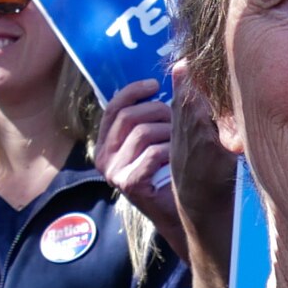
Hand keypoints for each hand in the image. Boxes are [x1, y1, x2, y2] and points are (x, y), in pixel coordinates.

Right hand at [98, 77, 185, 251]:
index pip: (113, 108)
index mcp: (105, 144)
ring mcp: (114, 173)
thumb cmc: (172, 172)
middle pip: (128, 117)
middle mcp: (103, 159)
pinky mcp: (129, 184)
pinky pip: (153, 153)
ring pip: (143, 134)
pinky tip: (180, 158)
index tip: (154, 85)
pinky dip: (171, 151)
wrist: (183, 214)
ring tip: (182, 141)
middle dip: (158, 112)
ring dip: (170, 132)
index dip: (133, 92)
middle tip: (178, 118)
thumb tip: (172, 73)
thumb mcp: (158, 138)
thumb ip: (153, 114)